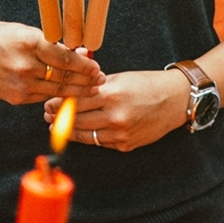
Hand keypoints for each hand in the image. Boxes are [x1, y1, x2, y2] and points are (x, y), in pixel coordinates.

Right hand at [0, 23, 102, 105]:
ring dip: (75, 91)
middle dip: (85, 80)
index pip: (64, 58)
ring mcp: (19, 85)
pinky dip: (56, 95)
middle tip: (100, 80)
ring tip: (91, 89)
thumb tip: (78, 52)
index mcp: (28, 42)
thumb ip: (49, 44)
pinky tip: (68, 93)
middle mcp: (24, 65)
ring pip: (55, 90)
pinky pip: (41, 97)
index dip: (84, 65)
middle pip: (63, 77)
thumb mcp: (23, 31)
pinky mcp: (14, 98)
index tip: (97, 67)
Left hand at [43, 68, 189, 151]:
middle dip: (58, 119)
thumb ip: (96, 86)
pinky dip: (90, 136)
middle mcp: (115, 116)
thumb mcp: (120, 78)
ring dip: (70, 131)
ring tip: (58, 127)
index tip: (48, 104)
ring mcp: (120, 133)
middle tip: (47, 116)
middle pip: (76, 121)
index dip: (58, 104)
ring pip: (86, 135)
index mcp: (112, 95)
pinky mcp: (125, 145)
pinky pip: (101, 142)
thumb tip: (72, 91)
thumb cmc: (148, 84)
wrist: (176, 101)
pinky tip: (82, 131)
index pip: (75, 102)